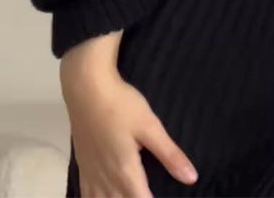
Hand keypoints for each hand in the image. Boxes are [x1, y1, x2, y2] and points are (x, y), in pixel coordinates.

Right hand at [61, 42, 197, 196]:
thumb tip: (192, 178)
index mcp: (125, 172)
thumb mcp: (150, 126)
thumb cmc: (120, 104)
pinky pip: (86, 195)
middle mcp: (106, 179)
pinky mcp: (82, 165)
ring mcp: (91, 173)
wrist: (85, 87)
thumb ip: (169, 154)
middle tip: (149, 192)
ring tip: (129, 195)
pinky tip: (104, 197)